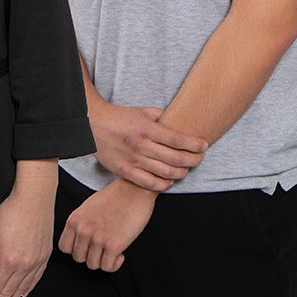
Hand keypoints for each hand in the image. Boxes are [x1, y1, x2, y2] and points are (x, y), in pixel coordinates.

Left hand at [0, 162, 57, 296]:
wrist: (35, 199)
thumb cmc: (12, 212)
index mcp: (9, 261)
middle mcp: (25, 266)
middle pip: (7, 292)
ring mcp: (36, 263)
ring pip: (21, 289)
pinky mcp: (44, 258)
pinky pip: (34, 280)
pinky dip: (26, 290)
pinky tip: (21, 295)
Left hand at [58, 180, 155, 271]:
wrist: (134, 189)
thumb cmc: (114, 197)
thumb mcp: (88, 207)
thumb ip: (81, 224)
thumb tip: (80, 241)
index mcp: (74, 220)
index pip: (64, 247)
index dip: (76, 249)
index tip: (86, 247)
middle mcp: (83, 230)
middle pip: (78, 258)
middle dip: (90, 255)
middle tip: (102, 249)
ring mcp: (98, 238)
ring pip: (93, 264)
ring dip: (103, 260)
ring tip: (111, 250)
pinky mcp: (114, 245)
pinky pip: (108, 267)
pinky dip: (114, 264)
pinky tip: (120, 254)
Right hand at [87, 95, 207, 192]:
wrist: (92, 126)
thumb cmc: (119, 118)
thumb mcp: (141, 112)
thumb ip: (161, 116)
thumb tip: (179, 122)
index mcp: (146, 128)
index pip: (178, 140)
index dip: (195, 144)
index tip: (204, 145)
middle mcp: (140, 145)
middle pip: (176, 158)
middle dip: (193, 160)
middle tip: (199, 159)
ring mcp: (132, 160)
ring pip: (166, 173)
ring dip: (181, 172)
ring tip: (185, 169)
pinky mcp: (124, 171)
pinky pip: (150, 183)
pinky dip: (164, 184)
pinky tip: (169, 180)